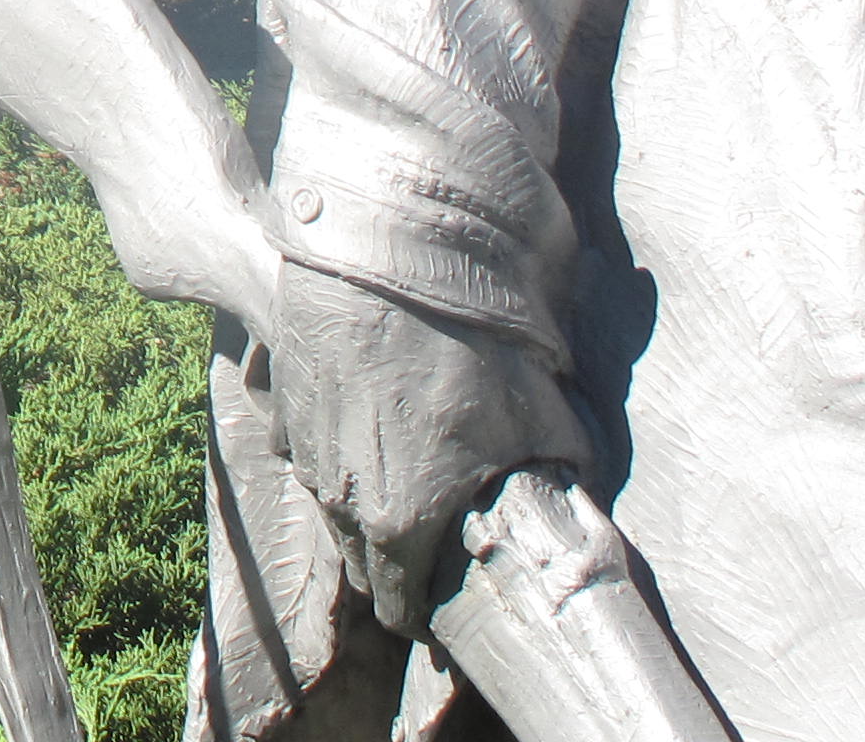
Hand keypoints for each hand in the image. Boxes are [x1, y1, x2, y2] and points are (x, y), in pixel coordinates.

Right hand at [270, 258, 586, 635]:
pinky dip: (335, 447)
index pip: (401, 608)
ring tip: (405, 467)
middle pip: (361, 562)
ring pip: (332, 503)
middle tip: (436, 531)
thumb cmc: (471, 344)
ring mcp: (304, 446)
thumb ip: (561, 476)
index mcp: (400, 523)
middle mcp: (340, 497)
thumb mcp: (544, 420)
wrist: (389, 254)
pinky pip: (308, 447)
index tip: (453, 590)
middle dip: (396, 561)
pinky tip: (369, 417)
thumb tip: (579, 496)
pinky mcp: (285, 397)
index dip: (430, 610)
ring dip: (363, 500)